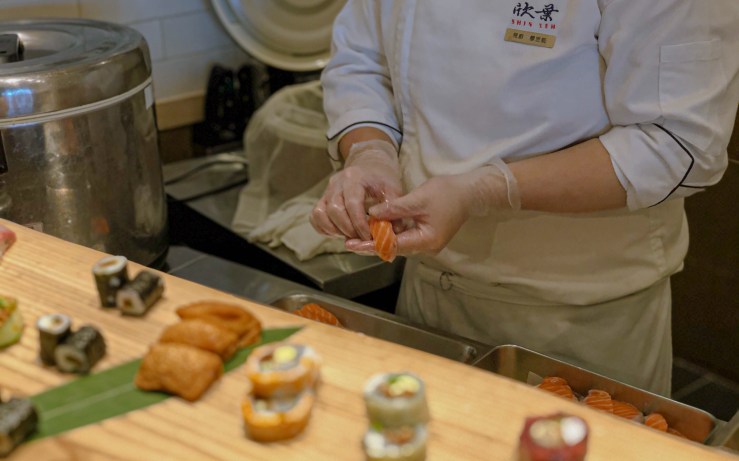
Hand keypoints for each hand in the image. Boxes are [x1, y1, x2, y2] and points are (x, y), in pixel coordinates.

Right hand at [310, 139, 401, 240]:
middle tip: (360, 238)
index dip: (359, 224)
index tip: (368, 237)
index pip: (352, 204)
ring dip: (334, 230)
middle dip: (347, 229)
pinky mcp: (322, 199)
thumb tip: (389, 235)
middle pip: (334, 210)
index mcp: (355, 178)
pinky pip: (315, 216)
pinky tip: (339, 232)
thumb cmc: (382, 179)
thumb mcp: (393, 190)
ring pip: (320, 214)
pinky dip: (324, 228)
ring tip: (349, 235)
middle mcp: (337, 183)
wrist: (369, 164)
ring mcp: (327, 191)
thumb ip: (393, 211)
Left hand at [348, 159, 519, 254]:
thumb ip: (394, 208)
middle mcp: (426, 247)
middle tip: (348, 241)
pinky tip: (374, 228)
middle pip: (393, 249)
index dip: (370, 245)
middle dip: (371, 245)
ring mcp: (426, 242)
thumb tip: (371, 215)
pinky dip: (389, 234)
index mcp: (425, 240)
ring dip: (378, 240)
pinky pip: (404, 238)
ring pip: (397, 244)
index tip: (352, 244)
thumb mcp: (418, 198)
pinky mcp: (426, 235)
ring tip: (356, 236)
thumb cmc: (448, 193)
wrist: (471, 192)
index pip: (392, 246)